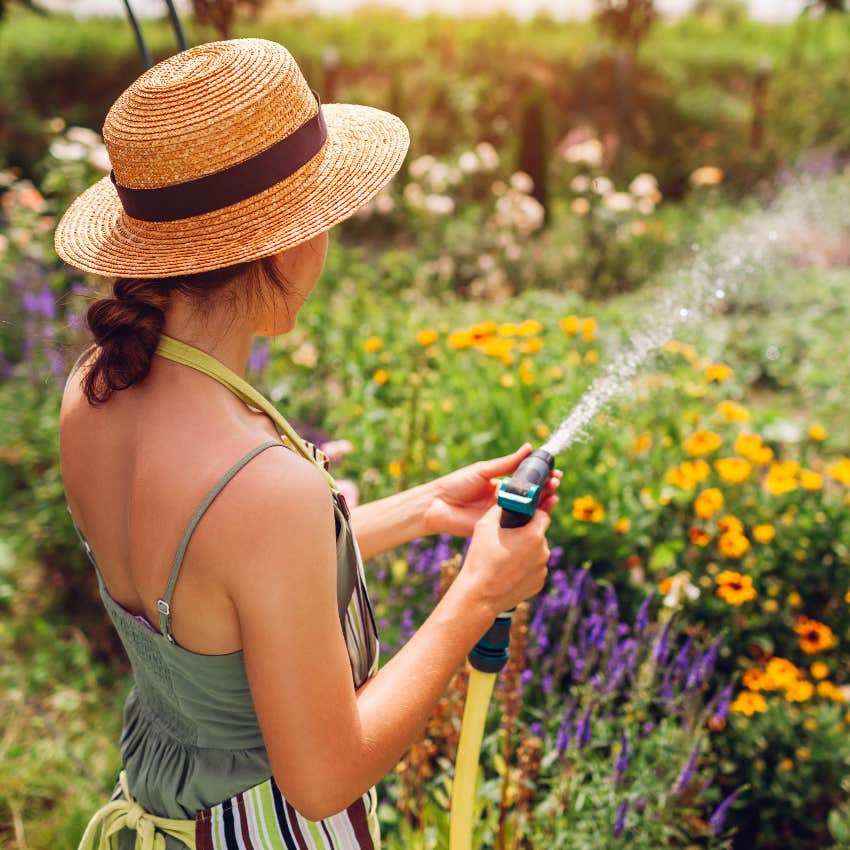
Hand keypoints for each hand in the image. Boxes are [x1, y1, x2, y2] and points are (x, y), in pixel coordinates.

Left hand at [422, 443, 562, 536]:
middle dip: (547, 489)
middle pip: (531, 496)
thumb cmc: (457, 484)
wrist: (437, 505)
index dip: (541, 477)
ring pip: (528, 510)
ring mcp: (503, 515)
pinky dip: (532, 519)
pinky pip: (518, 524)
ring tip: (555, 494)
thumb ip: (507, 463)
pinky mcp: (499, 529)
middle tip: (557, 482)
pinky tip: (543, 511)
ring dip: (544, 503)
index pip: (527, 481)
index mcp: (501, 485)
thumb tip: (529, 447)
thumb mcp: (484, 470)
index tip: (555, 473)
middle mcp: (505, 500)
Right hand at [455, 499, 553, 617]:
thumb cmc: (481, 558)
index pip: (543, 515)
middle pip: (539, 535)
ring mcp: (542, 570)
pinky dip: (525, 568)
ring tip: (506, 557)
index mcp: (534, 535)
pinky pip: (534, 569)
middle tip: (508, 539)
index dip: (532, 514)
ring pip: (537, 553)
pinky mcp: (539, 584)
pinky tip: (509, 571)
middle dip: (527, 534)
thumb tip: (506, 499)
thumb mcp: (485, 525)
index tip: (521, 517)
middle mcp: (543, 552)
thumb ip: (500, 508)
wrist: (480, 595)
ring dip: (527, 552)